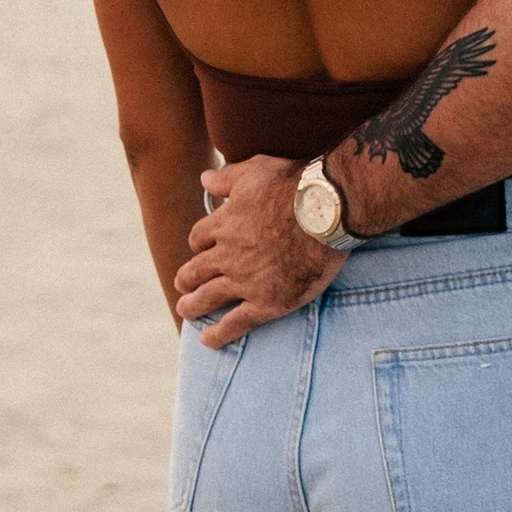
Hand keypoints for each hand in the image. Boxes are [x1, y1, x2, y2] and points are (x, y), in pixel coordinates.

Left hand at [174, 153, 340, 343]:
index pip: (198, 238)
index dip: (199, 244)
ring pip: (208, 298)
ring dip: (193, 306)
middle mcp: (228, 256)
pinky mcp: (267, 302)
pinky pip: (236, 323)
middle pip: (195, 271)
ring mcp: (245, 282)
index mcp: (224, 224)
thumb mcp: (255, 170)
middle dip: (187, 279)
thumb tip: (204, 178)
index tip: (203, 248)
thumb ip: (227, 177)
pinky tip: (208, 341)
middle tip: (183, 284)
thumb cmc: (295, 186)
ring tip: (186, 310)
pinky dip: (219, 334)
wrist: (327, 212)